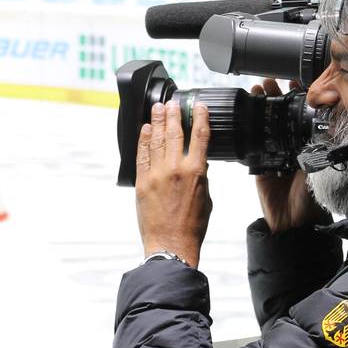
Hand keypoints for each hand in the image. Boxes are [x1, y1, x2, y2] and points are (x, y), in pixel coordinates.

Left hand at [135, 101, 211, 267]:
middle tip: (172, 103)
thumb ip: (201, 177)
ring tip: (158, 108)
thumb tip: (198, 165)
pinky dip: (144, 140)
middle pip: (175, 133)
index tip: (199, 107)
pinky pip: (142, 156)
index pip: (199, 136)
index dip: (200, 118)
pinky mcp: (142, 182)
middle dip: (174, 114)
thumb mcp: (206, 198)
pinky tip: (146, 130)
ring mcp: (156, 174)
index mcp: (196, 172)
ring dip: (158, 121)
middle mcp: (175, 169)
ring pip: (157, 140)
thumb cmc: (191, 227)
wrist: (171, 245)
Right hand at [252, 79, 328, 232]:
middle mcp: (288, 146)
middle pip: (279, 114)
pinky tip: (245, 113)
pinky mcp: (257, 163)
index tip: (293, 80)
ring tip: (257, 88)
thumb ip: (317, 152)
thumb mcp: (318, 171)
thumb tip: (323, 128)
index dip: (296, 98)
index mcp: (305, 145)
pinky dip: (247, 127)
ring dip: (260, 105)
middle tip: (270, 80)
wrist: (291, 223)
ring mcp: (271, 153)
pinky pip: (251, 142)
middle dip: (274, 95)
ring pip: (264, 123)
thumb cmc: (310, 200)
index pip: (300, 116)